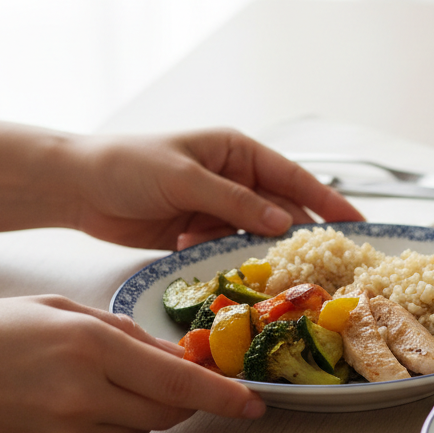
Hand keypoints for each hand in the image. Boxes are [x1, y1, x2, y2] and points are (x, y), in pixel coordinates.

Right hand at [0, 295, 265, 432]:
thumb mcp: (57, 312)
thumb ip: (123, 334)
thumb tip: (172, 355)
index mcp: (88, 348)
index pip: (178, 379)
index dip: (223, 396)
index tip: (253, 405)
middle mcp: (84, 396)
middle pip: (168, 412)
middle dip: (180, 399)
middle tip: (163, 381)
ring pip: (138, 432)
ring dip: (134, 412)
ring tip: (84, 387)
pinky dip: (100, 431)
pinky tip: (58, 409)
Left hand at [64, 128, 364, 250]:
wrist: (76, 187)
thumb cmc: (126, 166)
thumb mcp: (184, 178)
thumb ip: (234, 201)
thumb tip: (282, 223)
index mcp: (236, 152)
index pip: (294, 177)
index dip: (329, 201)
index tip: (358, 224)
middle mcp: (233, 179)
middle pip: (280, 211)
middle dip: (300, 237)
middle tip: (329, 265)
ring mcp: (216, 209)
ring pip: (256, 236)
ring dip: (265, 256)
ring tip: (289, 280)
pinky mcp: (198, 235)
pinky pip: (229, 252)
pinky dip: (234, 264)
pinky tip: (241, 279)